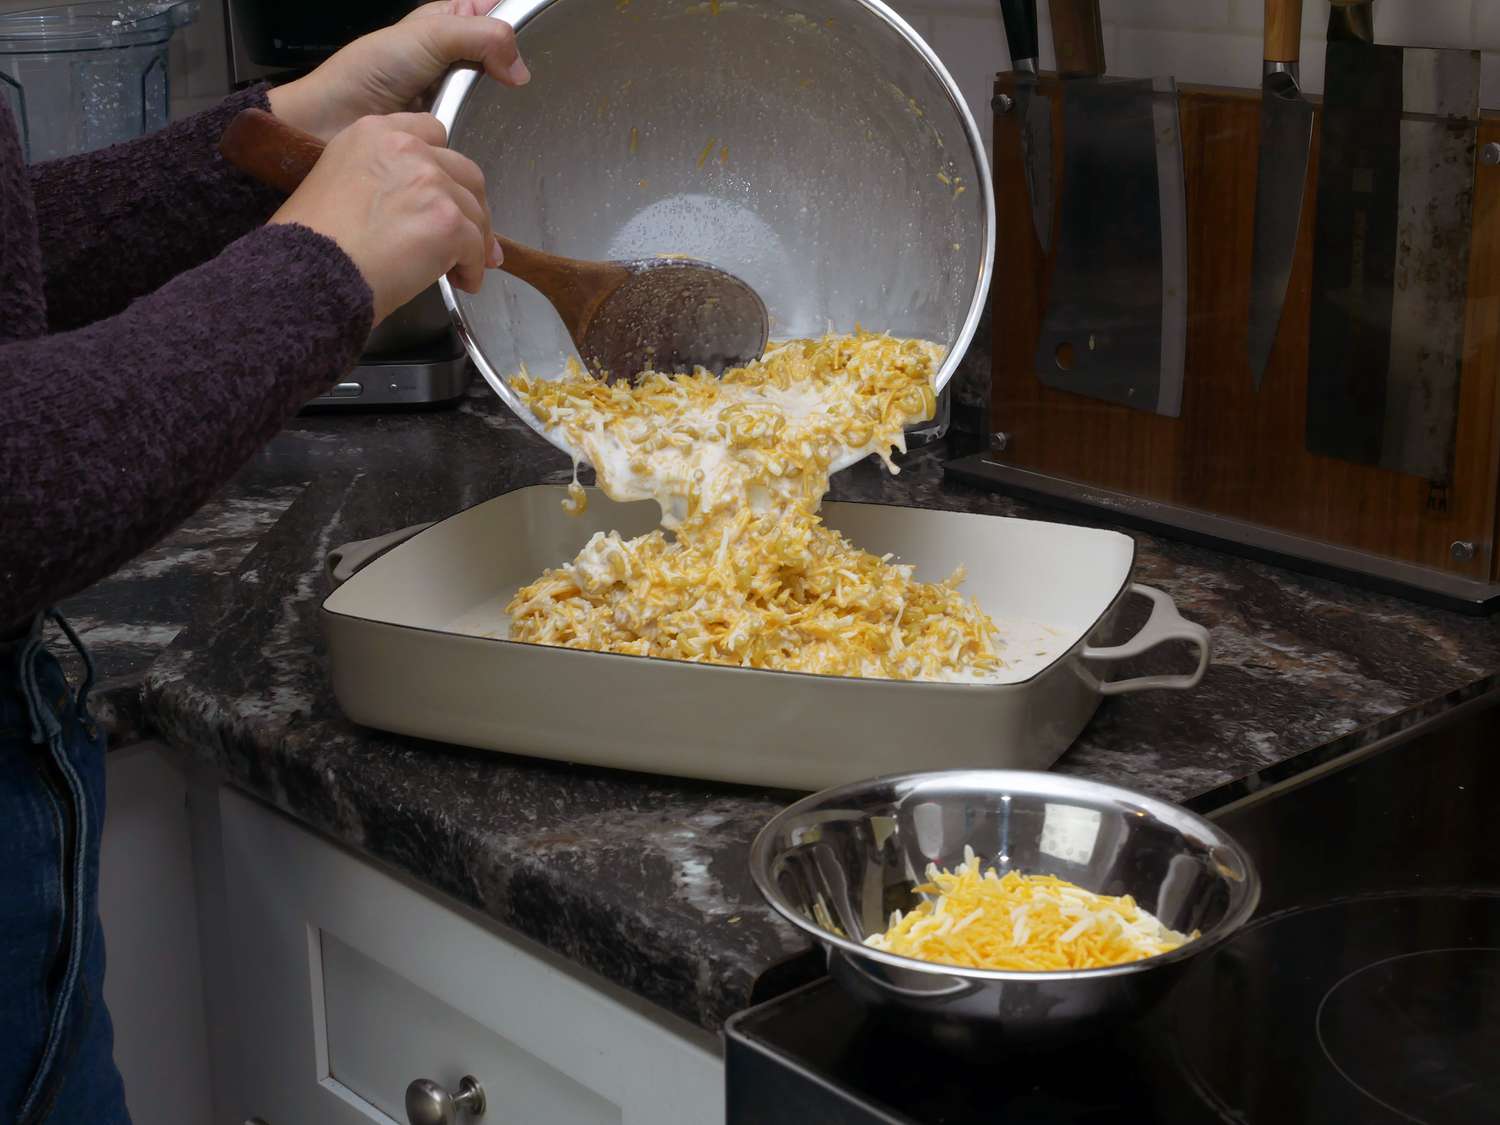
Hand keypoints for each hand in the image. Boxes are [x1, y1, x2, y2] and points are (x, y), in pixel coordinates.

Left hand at [267, 1, 528, 143]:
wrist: (334, 121)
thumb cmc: (367, 72)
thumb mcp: (429, 35)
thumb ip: (482, 37)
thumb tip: (520, 69)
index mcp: (449, 20)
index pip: (497, 11)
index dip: (512, 22)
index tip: (525, 41)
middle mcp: (453, 57)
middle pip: (502, 58)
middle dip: (505, 69)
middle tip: (502, 80)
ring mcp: (453, 95)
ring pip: (494, 97)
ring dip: (489, 105)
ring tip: (477, 108)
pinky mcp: (450, 129)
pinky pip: (478, 129)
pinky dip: (477, 132)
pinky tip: (471, 133)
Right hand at [269, 113, 499, 323]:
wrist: (309, 274)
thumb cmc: (311, 243)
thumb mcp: (335, 181)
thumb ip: (380, 177)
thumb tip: (414, 205)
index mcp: (374, 132)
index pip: (432, 133)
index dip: (443, 167)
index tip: (445, 191)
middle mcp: (406, 149)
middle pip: (464, 172)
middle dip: (470, 205)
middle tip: (469, 234)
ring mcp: (430, 183)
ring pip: (474, 211)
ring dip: (474, 240)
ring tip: (463, 267)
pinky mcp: (446, 221)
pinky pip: (476, 247)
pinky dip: (474, 268)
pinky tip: (463, 281)